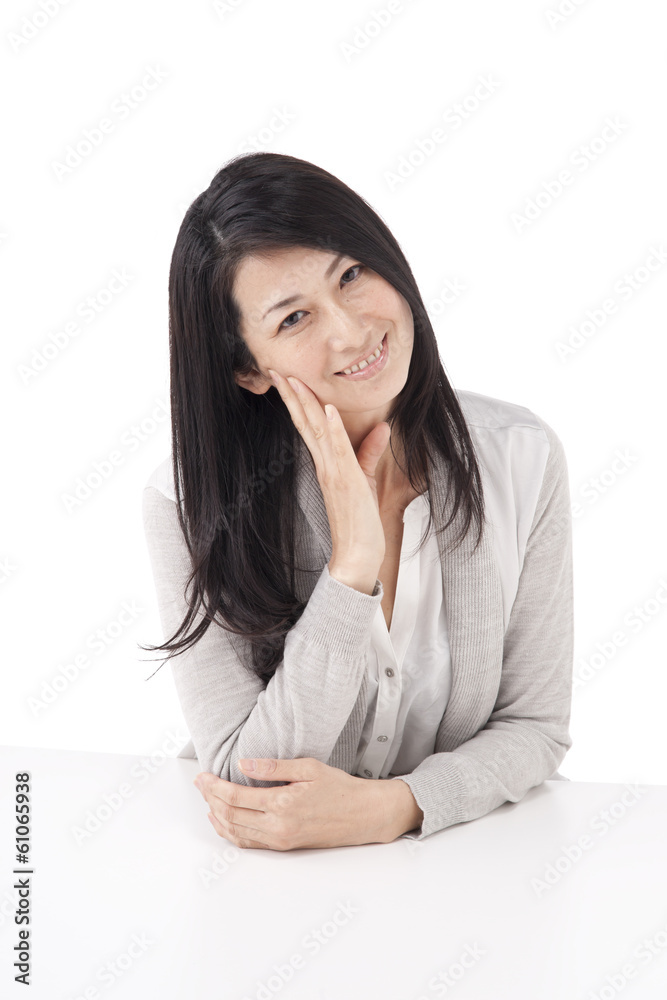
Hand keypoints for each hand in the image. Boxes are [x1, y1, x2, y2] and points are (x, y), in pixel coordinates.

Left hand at [193, 757, 387, 850]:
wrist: (362, 815)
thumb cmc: (339, 788)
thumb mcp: (308, 768)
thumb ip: (274, 767)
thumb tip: (244, 763)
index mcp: (282, 803)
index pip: (235, 797)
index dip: (213, 786)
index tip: (203, 775)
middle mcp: (277, 826)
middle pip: (229, 815)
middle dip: (209, 799)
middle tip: (200, 783)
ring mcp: (279, 839)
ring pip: (235, 832)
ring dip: (216, 816)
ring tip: (206, 799)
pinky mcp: (283, 846)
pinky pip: (248, 843)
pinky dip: (230, 833)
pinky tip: (223, 821)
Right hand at [267, 368, 389, 569]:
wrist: (357, 555)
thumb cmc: (360, 522)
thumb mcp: (366, 480)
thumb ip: (370, 453)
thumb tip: (382, 428)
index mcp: (326, 463)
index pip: (309, 426)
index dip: (297, 401)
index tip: (286, 378)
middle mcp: (324, 465)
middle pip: (305, 423)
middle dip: (291, 395)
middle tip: (275, 369)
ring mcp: (333, 473)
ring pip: (317, 430)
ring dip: (306, 403)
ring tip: (294, 379)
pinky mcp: (346, 481)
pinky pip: (338, 450)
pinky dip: (334, 429)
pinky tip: (329, 409)